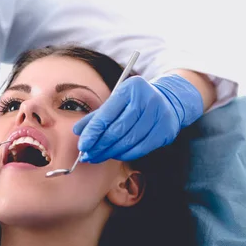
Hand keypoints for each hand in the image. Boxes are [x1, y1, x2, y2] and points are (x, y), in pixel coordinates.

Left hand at [74, 74, 202, 162]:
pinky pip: (141, 149)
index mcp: (130, 89)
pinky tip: (114, 155)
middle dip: (99, 145)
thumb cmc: (134, 101)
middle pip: (118, 130)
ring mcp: (159, 116)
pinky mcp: (165, 131)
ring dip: (110, 152)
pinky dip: (124, 154)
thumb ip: (96, 116)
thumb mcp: (115, 101)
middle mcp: (146, 100)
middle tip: (87, 155)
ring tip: (97, 156)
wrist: (168, 100)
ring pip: (129, 141)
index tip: (82, 145)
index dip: (93, 132)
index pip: (107, 115)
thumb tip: (77, 131)